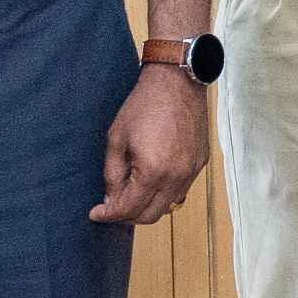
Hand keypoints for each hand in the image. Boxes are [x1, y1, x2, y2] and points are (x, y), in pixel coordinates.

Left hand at [93, 66, 214, 224]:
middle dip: (128, 216)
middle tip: (112, 206)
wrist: (177, 82)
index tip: (97, 213)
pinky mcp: (200, 163)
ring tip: (132, 191)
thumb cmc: (144, 105)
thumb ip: (113, 174)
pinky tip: (152, 178)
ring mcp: (192, 171)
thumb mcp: (117, 139)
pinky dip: (165, 192)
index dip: (109, 215)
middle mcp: (177, 176)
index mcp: (153, 170)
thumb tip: (111, 199)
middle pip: (150, 215)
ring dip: (148, 205)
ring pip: (168, 206)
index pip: (129, 208)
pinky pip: (181, 190)